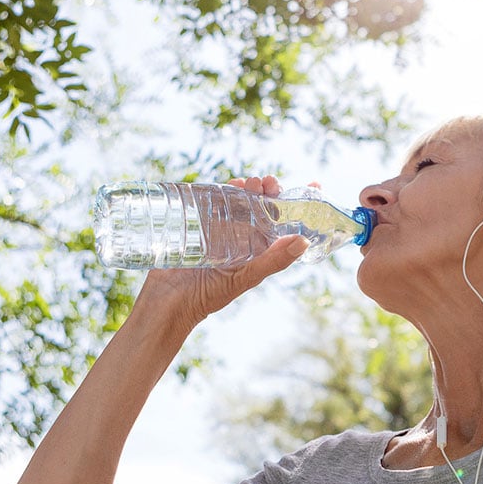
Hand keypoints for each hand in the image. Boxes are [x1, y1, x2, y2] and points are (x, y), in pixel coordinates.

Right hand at [135, 175, 307, 327]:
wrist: (168, 301)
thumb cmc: (210, 295)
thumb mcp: (247, 276)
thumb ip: (274, 260)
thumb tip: (304, 241)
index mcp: (260, 250)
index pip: (285, 223)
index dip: (299, 204)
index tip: (314, 185)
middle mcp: (243, 238)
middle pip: (263, 207)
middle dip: (270, 190)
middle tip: (270, 182)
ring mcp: (221, 230)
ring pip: (240, 201)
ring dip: (249, 188)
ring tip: (250, 182)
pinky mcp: (200, 225)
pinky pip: (215, 202)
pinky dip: (224, 190)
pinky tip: (230, 184)